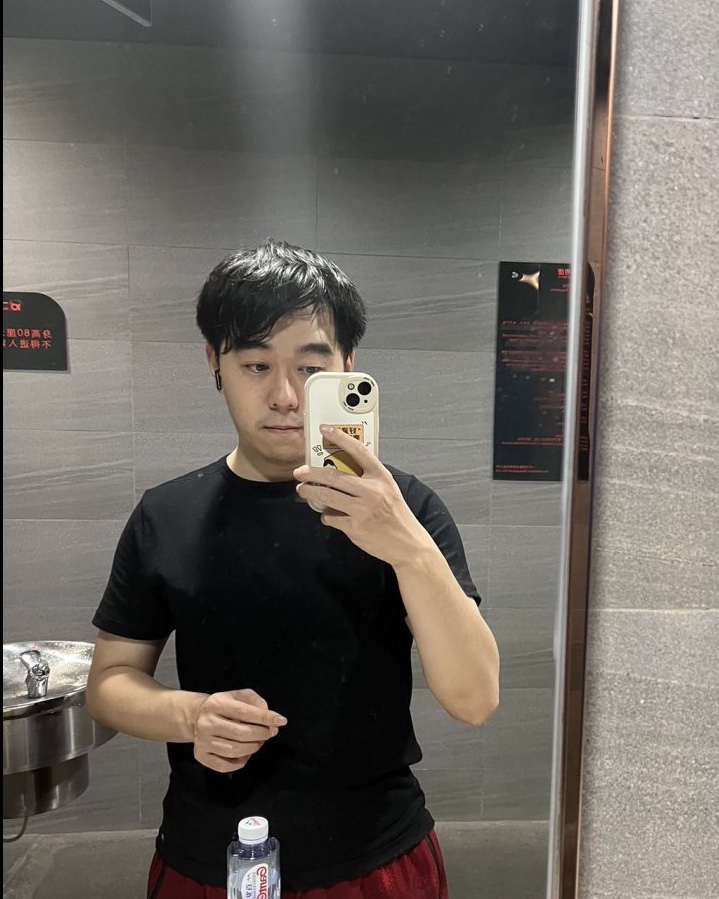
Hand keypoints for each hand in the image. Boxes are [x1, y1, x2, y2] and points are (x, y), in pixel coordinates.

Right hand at [193, 688, 286, 773]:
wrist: (197, 716)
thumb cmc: (224, 706)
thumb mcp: (238, 695)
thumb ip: (255, 702)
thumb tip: (268, 717)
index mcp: (216, 704)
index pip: (244, 712)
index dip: (265, 718)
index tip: (281, 721)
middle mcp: (207, 723)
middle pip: (240, 733)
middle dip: (261, 734)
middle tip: (271, 732)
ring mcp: (202, 741)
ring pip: (234, 750)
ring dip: (253, 748)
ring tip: (259, 741)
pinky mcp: (201, 756)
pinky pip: (225, 765)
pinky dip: (241, 762)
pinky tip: (246, 753)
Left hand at [294, 425, 435, 566]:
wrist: (407, 544)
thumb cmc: (396, 515)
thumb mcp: (388, 489)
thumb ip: (368, 479)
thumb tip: (340, 470)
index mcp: (381, 477)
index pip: (358, 451)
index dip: (340, 438)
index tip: (324, 429)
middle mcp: (372, 491)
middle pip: (333, 476)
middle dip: (311, 473)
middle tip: (300, 472)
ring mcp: (362, 510)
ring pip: (326, 496)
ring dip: (310, 492)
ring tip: (302, 490)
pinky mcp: (355, 527)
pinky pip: (331, 517)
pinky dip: (325, 515)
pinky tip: (327, 514)